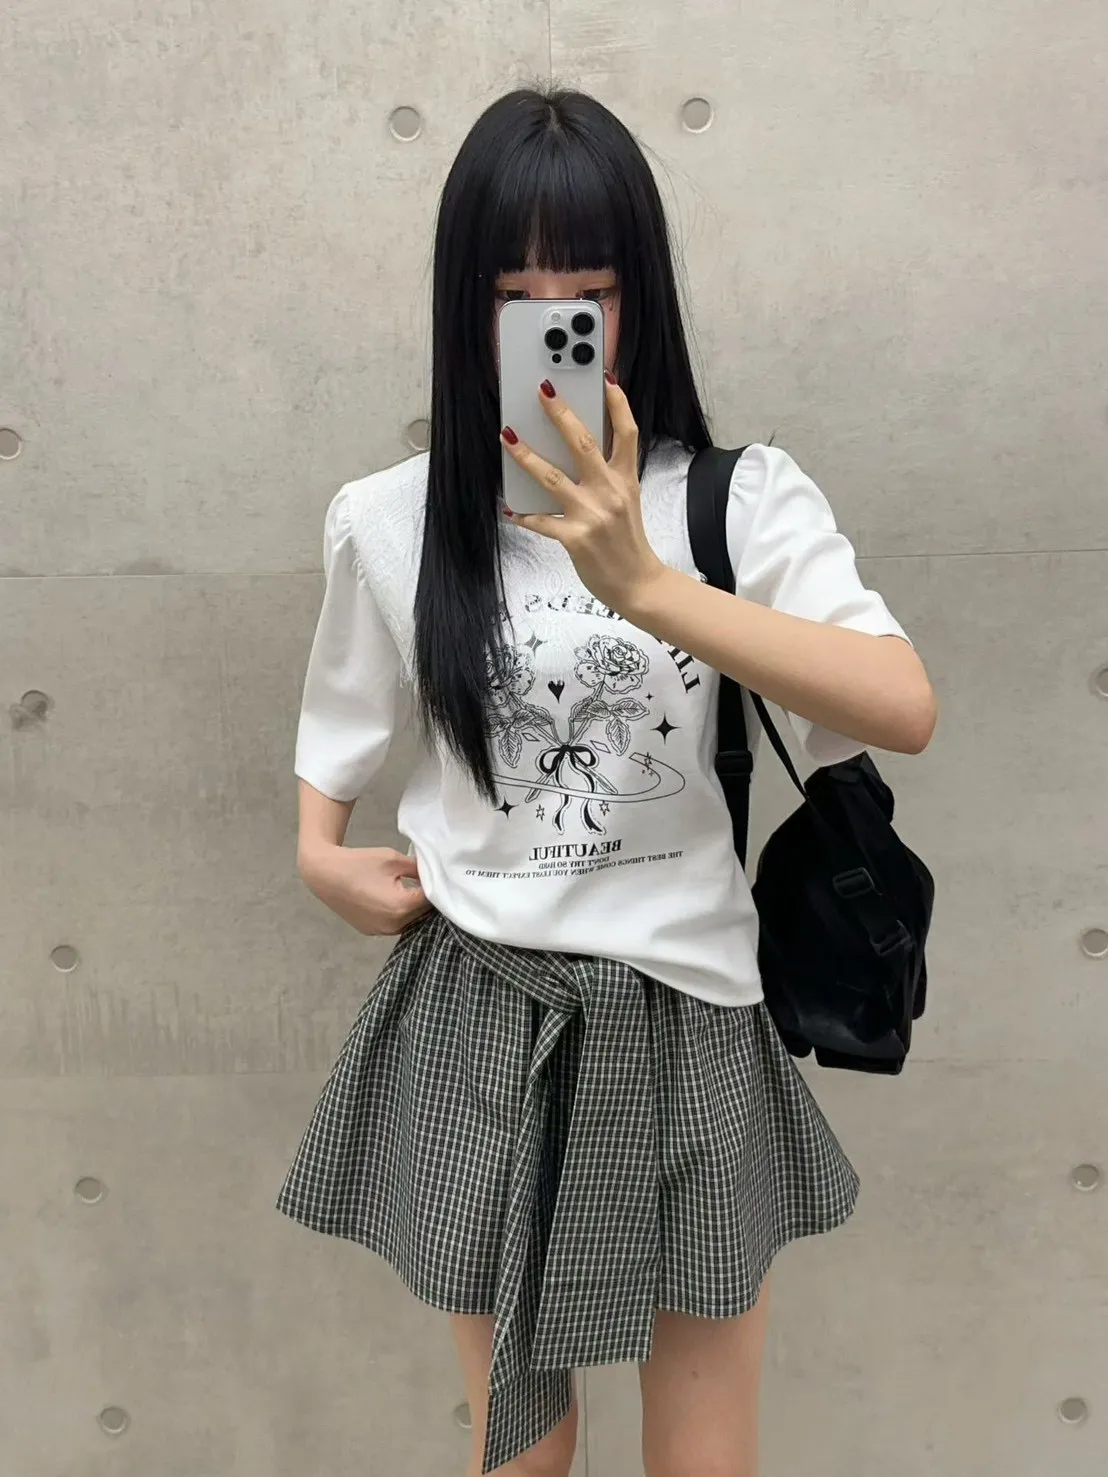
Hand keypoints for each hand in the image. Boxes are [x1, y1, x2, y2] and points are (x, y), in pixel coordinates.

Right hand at [298, 844, 431, 936]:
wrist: (325, 874)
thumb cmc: (360, 863)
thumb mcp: (394, 859)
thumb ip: (419, 868)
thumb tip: (435, 873)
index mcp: (402, 906)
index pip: (433, 901)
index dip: (437, 888)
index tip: (438, 878)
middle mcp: (393, 925)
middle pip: (422, 914)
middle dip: (426, 900)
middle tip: (424, 883)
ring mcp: (381, 931)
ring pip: (409, 922)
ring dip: (412, 910)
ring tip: (409, 891)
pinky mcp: (371, 932)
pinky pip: (394, 925)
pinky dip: (398, 915)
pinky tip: (393, 900)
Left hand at [500, 377, 665, 615]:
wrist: (638, 585)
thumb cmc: (629, 543)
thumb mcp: (628, 502)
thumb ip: (608, 477)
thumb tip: (578, 454)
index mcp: (626, 480)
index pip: (627, 433)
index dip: (618, 404)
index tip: (606, 378)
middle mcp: (610, 492)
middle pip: (583, 443)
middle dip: (561, 414)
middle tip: (543, 391)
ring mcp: (592, 515)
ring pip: (552, 476)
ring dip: (526, 455)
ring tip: (507, 436)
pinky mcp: (575, 538)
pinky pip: (541, 521)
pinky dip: (524, 515)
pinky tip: (510, 508)